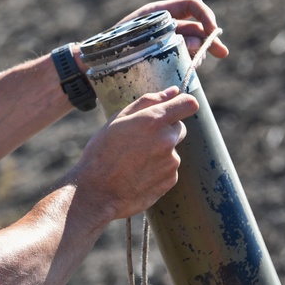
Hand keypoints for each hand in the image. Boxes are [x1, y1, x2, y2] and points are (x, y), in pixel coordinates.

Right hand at [66, 86, 198, 220]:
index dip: (182, 104)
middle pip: (179, 128)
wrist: (96, 193)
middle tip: (138, 142)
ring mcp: (171, 162)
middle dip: (164, 131)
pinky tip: (136, 175)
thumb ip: (147, 102)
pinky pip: (168, 170)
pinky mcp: (170, 181)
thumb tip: (172, 91)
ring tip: (132, 163)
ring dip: (158, 153)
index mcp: (154, 120)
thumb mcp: (117, 121)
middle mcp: (167, 140)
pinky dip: (156, 171)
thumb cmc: (101, 154)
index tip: (174, 108)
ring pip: (171, 151)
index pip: (188, 104)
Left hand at [118, 0, 228, 59]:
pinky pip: (181, 55)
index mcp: (158, 12)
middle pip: (196, 26)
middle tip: (222, 54)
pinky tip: (190, 69)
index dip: (206, 15)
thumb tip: (197, 43)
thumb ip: (168, 40)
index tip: (213, 31)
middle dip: (210, 39)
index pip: (192, 5)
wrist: (92, 63)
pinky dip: (189, 61)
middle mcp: (163, 24)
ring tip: (197, 64)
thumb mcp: (139, 39)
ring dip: (200, 52)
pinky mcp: (161, 55)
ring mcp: (163, 40)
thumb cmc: (110, 47)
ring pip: (192, 42)